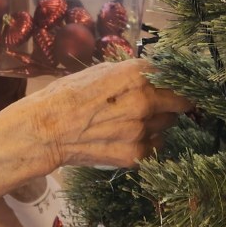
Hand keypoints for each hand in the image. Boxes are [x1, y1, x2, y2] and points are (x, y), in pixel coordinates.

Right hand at [30, 58, 190, 169]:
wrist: (47, 131)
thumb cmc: (67, 95)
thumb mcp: (98, 71)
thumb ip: (127, 73)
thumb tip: (147, 76)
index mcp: (134, 75)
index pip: (170, 74)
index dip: (171, 79)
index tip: (172, 83)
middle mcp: (144, 101)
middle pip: (178, 101)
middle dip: (174, 100)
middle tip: (165, 102)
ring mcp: (142, 130)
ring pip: (168, 124)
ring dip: (159, 121)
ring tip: (138, 120)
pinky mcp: (137, 154)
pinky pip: (157, 145)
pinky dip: (149, 141)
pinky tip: (131, 137)